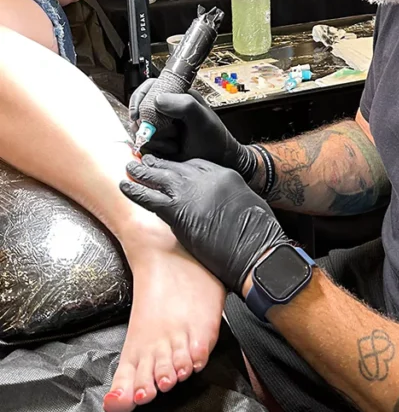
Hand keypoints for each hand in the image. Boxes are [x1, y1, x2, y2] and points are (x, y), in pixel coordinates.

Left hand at [120, 157, 286, 292]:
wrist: (257, 251)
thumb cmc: (260, 235)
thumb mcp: (250, 205)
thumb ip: (231, 198)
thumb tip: (222, 204)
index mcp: (225, 175)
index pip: (195, 165)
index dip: (179, 166)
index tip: (170, 166)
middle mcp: (206, 178)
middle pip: (176, 167)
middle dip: (159, 164)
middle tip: (144, 160)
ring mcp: (191, 192)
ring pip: (159, 177)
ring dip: (142, 172)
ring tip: (129, 167)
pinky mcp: (178, 211)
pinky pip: (150, 198)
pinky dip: (135, 191)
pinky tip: (125, 187)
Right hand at [128, 82, 258, 179]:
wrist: (218, 162)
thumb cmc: (215, 139)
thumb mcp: (202, 119)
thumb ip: (184, 105)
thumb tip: (158, 100)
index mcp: (177, 95)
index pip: (149, 89)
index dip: (142, 101)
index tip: (142, 115)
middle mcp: (166, 109)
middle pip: (140, 111)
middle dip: (150, 125)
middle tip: (170, 132)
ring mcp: (160, 126)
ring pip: (139, 129)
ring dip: (155, 139)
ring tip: (174, 142)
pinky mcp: (157, 142)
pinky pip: (144, 144)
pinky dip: (155, 149)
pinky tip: (171, 150)